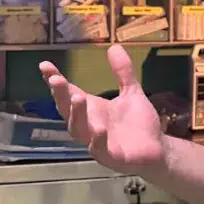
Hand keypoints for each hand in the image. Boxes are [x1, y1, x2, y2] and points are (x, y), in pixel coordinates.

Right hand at [38, 44, 163, 175]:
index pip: (68, 93)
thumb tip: (114, 46)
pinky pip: (99, 151)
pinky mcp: (112, 157)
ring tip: (77, 97)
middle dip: (60, 96)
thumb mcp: (132, 93)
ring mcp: (98, 143)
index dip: (55, 81)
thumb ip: (123, 72)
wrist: (158, 149)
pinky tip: (100, 129)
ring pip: (79, 131)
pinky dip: (97, 141)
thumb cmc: (139, 123)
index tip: (44, 65)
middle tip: (55, 79)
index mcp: (91, 109)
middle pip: (67, 110)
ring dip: (76, 115)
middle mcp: (89, 125)